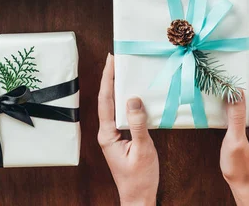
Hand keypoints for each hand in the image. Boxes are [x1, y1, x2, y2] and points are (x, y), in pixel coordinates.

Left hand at [98, 53, 158, 205]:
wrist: (139, 199)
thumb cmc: (140, 179)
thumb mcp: (142, 150)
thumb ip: (138, 125)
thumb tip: (133, 99)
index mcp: (107, 134)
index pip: (105, 100)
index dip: (108, 78)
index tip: (111, 60)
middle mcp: (107, 132)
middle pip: (107, 99)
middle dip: (111, 77)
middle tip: (116, 58)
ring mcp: (113, 134)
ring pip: (113, 105)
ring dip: (117, 87)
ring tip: (122, 69)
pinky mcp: (121, 137)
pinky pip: (121, 113)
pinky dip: (125, 99)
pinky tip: (132, 92)